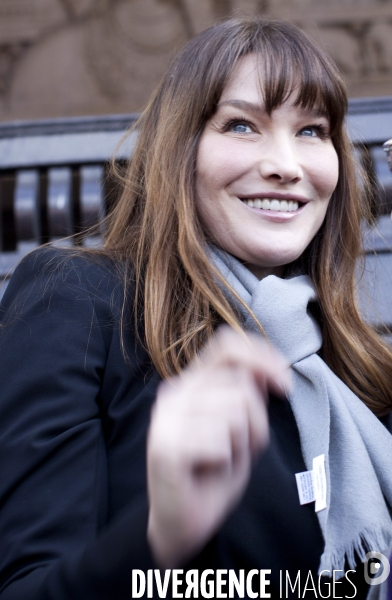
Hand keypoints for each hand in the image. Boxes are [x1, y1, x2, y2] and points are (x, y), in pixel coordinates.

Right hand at [147, 326, 290, 567]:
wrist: (181, 525)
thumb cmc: (213, 475)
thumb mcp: (241, 430)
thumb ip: (248, 397)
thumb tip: (266, 370)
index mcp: (190, 384)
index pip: (227, 347)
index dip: (261, 356)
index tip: (284, 385)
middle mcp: (174, 393)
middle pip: (241, 386)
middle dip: (256, 423)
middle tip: (239, 449)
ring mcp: (166, 419)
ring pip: (235, 412)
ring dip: (241, 444)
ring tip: (223, 461)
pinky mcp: (165, 446)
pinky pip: (221, 442)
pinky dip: (226, 462)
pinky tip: (208, 472)